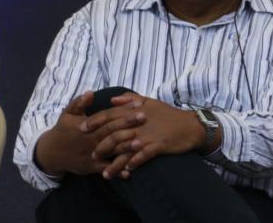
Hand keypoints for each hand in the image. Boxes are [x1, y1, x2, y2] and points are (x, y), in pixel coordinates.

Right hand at [35, 89, 145, 176]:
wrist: (51, 153)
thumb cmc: (63, 130)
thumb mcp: (67, 114)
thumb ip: (79, 102)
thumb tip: (90, 93)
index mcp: (87, 125)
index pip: (107, 116)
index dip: (122, 110)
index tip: (137, 104)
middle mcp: (91, 139)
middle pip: (111, 130)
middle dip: (128, 124)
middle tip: (144, 117)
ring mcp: (92, 153)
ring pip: (111, 150)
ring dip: (125, 147)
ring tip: (141, 144)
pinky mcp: (91, 166)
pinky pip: (105, 168)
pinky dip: (116, 171)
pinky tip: (129, 172)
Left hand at [94, 99, 209, 179]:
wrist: (190, 125)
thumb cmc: (168, 114)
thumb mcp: (150, 101)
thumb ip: (130, 99)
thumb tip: (113, 99)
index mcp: (135, 111)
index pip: (110, 114)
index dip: (95, 121)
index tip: (82, 128)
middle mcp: (139, 123)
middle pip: (114, 134)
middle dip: (101, 145)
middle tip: (91, 154)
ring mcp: (148, 135)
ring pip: (125, 149)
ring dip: (114, 162)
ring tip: (105, 173)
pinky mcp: (158, 146)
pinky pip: (142, 156)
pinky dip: (133, 163)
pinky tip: (126, 171)